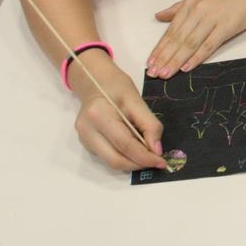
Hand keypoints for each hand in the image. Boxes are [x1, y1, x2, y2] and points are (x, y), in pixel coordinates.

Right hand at [70, 53, 164, 170]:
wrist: (94, 81)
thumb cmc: (116, 86)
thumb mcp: (137, 100)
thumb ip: (150, 125)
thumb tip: (157, 150)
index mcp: (99, 115)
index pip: (125, 144)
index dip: (145, 157)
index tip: (161, 161)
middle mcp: (87, 130)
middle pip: (115, 159)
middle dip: (139, 164)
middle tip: (156, 161)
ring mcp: (83, 138)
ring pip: (110, 162)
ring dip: (132, 163)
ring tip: (147, 156)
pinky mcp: (85, 142)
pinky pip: (107, 156)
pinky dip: (123, 157)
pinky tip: (134, 149)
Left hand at [147, 0, 245, 78]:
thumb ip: (178, 9)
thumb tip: (159, 16)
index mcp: (190, 5)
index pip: (171, 31)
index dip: (159, 48)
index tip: (150, 62)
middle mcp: (198, 12)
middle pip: (178, 39)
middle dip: (164, 58)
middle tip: (153, 73)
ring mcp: (212, 19)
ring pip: (190, 44)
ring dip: (176, 60)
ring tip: (165, 74)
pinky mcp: (227, 27)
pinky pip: (209, 45)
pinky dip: (197, 57)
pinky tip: (187, 67)